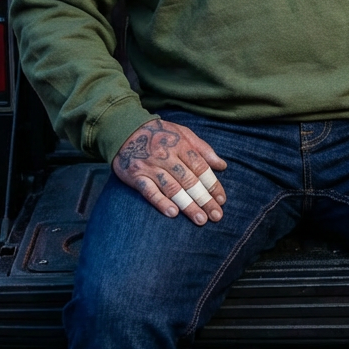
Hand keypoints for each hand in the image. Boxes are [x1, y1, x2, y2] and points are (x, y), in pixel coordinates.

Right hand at [112, 119, 226, 223]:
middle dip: (204, 199)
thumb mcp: (184, 133)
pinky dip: (161, 202)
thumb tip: (223, 165)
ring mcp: (151, 167)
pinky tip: (173, 213)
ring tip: (200, 219)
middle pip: (189, 180)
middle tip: (216, 215)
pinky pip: (149, 191)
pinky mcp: (136, 176)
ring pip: (172, 188)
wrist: (125, 129)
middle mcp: (167, 156)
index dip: (212, 184)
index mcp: (181, 145)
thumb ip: (203, 149)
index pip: (200, 167)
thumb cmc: (160, 133)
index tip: (222, 200)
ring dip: (188, 205)